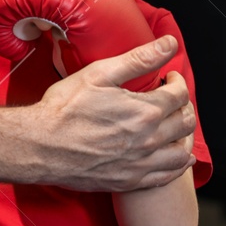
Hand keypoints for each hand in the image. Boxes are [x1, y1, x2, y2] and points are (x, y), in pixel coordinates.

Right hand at [29, 36, 195, 191]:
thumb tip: (169, 44)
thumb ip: (139, 59)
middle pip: (185, 122)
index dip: (177, 82)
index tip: (169, 77)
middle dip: (185, 106)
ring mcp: (141, 164)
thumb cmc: (64, 109)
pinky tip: (176, 156)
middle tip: (174, 99)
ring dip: (186, 136)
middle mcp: (149, 140)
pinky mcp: (130, 181)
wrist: (40, 146)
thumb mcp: (99, 74)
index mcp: (145, 111)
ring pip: (182, 152)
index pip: (179, 95)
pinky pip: (168, 175)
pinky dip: (178, 164)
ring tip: (177, 126)